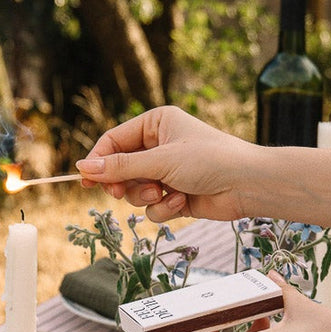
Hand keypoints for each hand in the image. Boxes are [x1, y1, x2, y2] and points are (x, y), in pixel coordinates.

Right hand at [76, 107, 258, 223]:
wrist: (247, 185)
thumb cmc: (210, 160)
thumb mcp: (160, 160)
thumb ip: (120, 167)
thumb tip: (83, 168)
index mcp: (155, 123)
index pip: (113, 141)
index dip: (98, 161)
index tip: (84, 180)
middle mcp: (159, 146)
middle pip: (119, 169)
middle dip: (123, 183)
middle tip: (117, 192)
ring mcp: (166, 172)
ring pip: (133, 191)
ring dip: (146, 197)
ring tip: (164, 193)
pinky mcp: (174, 195)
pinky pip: (152, 207)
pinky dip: (164, 208)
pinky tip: (183, 201)